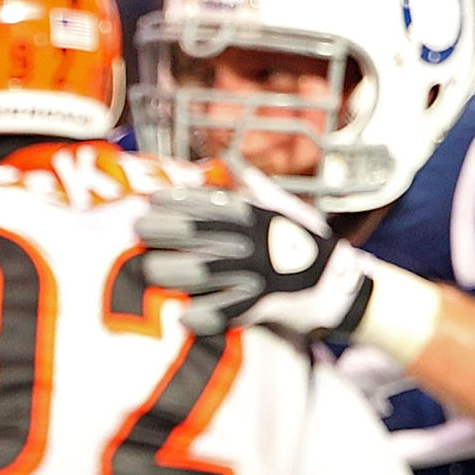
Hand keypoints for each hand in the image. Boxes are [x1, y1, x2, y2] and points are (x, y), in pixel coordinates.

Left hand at [137, 167, 376, 339]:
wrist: (338, 284)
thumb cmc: (303, 243)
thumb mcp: (283, 208)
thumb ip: (252, 185)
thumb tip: (229, 156)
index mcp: (256, 215)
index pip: (209, 202)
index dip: (176, 201)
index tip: (150, 200)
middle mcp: (254, 241)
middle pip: (198, 234)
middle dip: (163, 232)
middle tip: (136, 232)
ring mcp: (258, 273)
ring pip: (205, 272)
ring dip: (173, 272)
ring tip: (148, 272)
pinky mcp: (264, 305)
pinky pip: (227, 313)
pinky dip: (204, 317)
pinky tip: (183, 318)